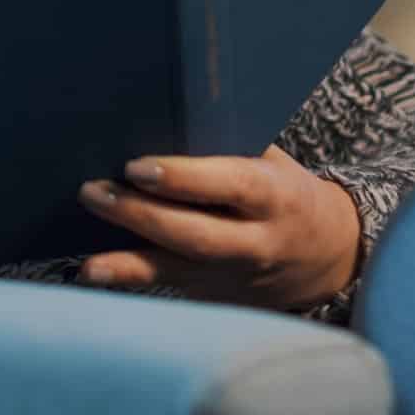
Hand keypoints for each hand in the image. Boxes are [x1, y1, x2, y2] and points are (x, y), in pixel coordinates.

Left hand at [76, 146, 361, 310]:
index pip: (229, 186)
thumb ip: (228, 148)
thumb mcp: (272, 164)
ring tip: (87, 265)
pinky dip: (131, 282)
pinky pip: (171, 289)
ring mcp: (236, 277)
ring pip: (179, 274)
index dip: (184, 178)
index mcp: (275, 197)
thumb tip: (162, 117)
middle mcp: (257, 243)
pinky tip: (93, 276)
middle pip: (196, 235)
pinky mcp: (217, 297)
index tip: (136, 168)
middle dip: (140, 216)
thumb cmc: (284, 192)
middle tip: (92, 192)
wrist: (328, 256)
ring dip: (127, 267)